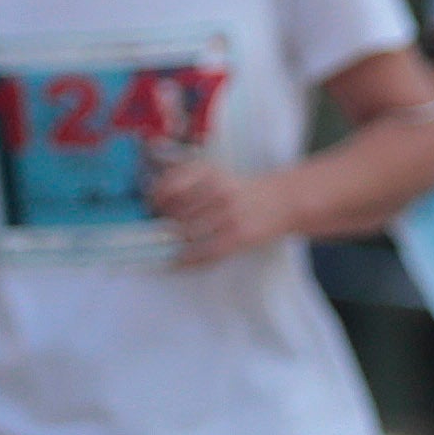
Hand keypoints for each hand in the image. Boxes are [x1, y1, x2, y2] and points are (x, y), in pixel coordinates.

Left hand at [145, 150, 289, 269]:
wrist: (283, 201)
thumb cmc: (242, 190)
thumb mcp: (216, 174)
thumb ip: (186, 180)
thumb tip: (153, 201)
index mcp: (210, 172)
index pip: (171, 185)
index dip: (156, 199)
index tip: (150, 207)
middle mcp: (218, 190)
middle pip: (176, 213)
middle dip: (163, 224)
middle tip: (158, 230)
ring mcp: (228, 215)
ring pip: (187, 234)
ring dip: (172, 243)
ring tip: (165, 246)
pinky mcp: (238, 237)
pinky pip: (204, 253)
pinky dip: (186, 261)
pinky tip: (176, 262)